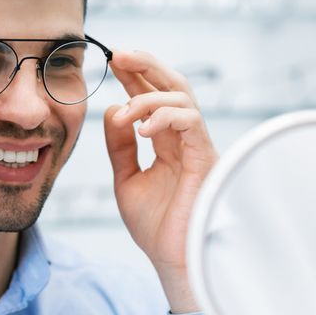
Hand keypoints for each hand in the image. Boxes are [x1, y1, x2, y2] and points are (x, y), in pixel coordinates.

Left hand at [104, 50, 217, 313]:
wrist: (173, 260)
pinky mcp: (205, 157)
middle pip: (172, 85)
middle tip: (119, 54)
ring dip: (148, 97)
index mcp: (166, 141)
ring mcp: (197, 145)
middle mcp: (184, 138)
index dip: (134, 75)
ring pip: (182, 96)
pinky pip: (190, 120)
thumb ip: (119, 147)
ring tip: (126, 114)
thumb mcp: (126, 180)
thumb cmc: (157, 227)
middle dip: (146, 65)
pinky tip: (141, 129)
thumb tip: (113, 109)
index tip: (110, 60)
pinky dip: (164, 116)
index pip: (152, 97)